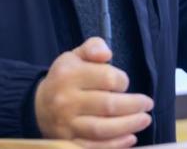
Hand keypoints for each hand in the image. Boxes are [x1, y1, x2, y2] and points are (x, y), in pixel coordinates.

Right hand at [34, 37, 152, 147]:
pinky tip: (130, 137)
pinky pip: (95, 147)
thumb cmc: (64, 79)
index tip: (125, 82)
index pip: (106, 78)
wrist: (38, 105)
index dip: (122, 81)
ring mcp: (66, 124)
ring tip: (144, 120)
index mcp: (68, 75)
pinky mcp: (68, 142)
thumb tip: (106, 53)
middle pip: (108, 105)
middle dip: (134, 106)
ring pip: (103, 129)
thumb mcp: (74, 56)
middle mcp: (66, 100)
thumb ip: (93, 48)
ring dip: (129, 126)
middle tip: (147, 105)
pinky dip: (115, 144)